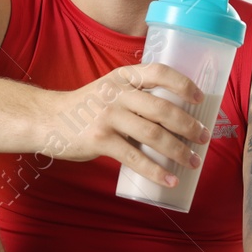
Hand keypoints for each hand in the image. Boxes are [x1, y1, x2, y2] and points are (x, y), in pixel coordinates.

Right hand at [48, 63, 211, 187]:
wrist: (47, 120)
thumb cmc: (86, 108)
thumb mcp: (109, 90)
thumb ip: (135, 97)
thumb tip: (174, 118)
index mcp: (123, 77)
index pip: (159, 72)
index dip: (183, 84)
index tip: (199, 98)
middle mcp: (117, 93)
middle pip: (163, 109)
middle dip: (189, 125)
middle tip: (203, 138)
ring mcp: (108, 116)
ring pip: (153, 134)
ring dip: (178, 150)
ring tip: (193, 161)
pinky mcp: (100, 140)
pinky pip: (135, 157)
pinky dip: (156, 171)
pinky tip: (169, 179)